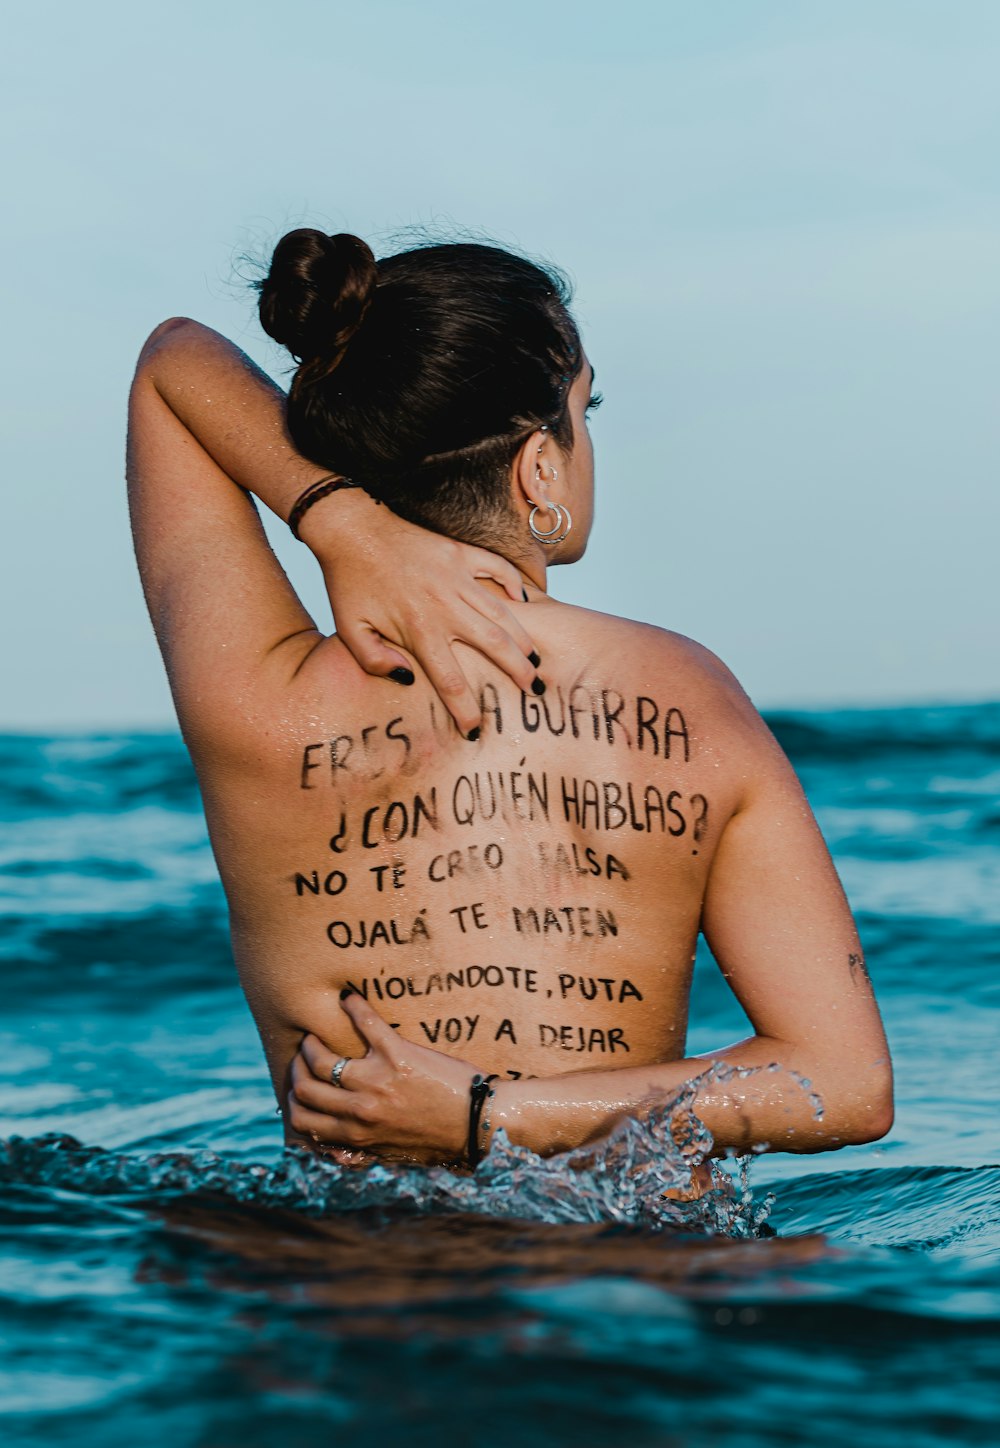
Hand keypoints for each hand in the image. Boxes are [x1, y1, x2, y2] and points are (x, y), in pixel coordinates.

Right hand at [287, 992, 478, 1165]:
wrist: (476, 1124)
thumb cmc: (437, 1140)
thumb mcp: (391, 1153)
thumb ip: (358, 1150)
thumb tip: (332, 1150)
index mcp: (355, 1135)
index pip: (301, 1119)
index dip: (293, 1100)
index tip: (298, 1086)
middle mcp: (359, 1109)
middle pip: (305, 1087)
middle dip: (297, 1069)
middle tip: (304, 1056)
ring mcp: (376, 1080)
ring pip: (321, 1059)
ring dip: (312, 1044)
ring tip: (317, 1036)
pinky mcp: (397, 1054)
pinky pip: (367, 1023)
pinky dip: (354, 1007)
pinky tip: (348, 998)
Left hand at [300, 490, 539, 735]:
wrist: (352, 527)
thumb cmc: (348, 583)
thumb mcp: (350, 629)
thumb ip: (375, 660)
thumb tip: (408, 679)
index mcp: (419, 629)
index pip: (451, 681)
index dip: (465, 710)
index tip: (474, 730)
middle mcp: (445, 604)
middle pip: (494, 646)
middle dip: (517, 672)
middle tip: (533, 690)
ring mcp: (457, 576)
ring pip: (503, 613)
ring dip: (523, 637)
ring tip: (536, 658)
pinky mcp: (460, 552)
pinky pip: (498, 569)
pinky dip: (515, 585)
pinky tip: (522, 603)